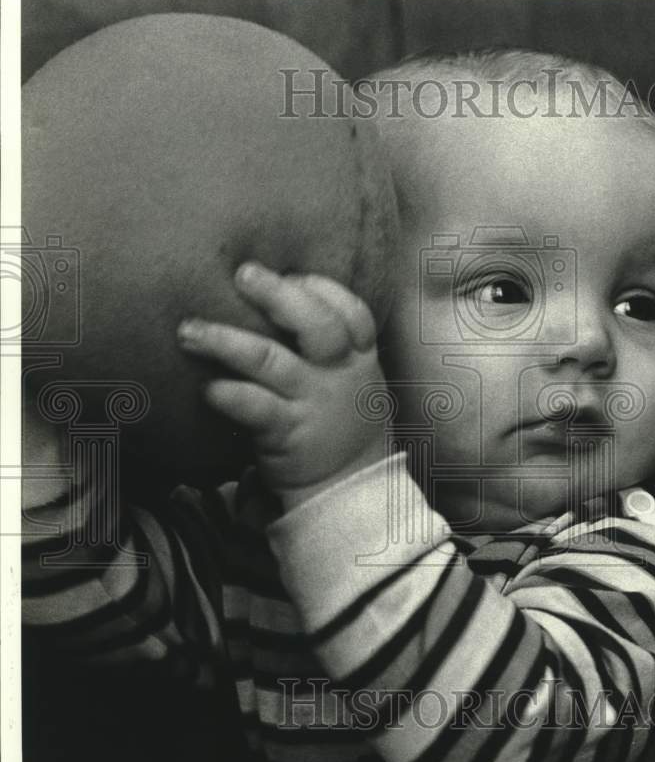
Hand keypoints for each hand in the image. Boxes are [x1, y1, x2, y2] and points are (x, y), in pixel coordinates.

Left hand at [177, 263, 387, 508]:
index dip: (320, 287)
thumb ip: (329, 344)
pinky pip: (256, 408)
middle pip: (316, 325)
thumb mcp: (353, 379)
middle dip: (277, 295)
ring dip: (227, 341)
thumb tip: (281, 295)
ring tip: (190, 330)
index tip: (290, 274)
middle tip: (242, 274)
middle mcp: (338, 375)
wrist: (348, 487)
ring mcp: (313, 404)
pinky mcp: (288, 434)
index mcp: (358, 357)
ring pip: (271, 361)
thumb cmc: (339, 421)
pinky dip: (230, 395)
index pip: (350, 311)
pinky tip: (208, 388)